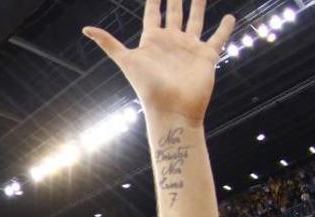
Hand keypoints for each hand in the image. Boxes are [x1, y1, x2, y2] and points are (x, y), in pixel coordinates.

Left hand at [82, 0, 234, 123]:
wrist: (171, 109)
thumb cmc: (148, 87)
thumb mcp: (125, 61)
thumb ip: (108, 43)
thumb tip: (85, 29)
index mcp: (152, 40)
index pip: (153, 13)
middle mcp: (171, 41)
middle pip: (174, 13)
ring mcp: (189, 48)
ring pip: (196, 20)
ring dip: (198, 6)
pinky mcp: (207, 56)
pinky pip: (218, 38)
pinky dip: (224, 28)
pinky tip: (229, 17)